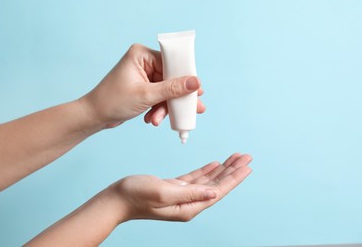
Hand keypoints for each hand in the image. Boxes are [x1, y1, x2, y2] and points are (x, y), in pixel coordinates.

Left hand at [78, 44, 204, 128]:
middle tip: (194, 108)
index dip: (185, 77)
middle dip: (177, 97)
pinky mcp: (143, 87)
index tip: (198, 91)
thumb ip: (172, 89)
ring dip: (165, 107)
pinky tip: (153, 119)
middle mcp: (144, 62)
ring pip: (166, 90)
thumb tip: (195, 82)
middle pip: (171, 78)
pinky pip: (159, 96)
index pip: (172, 62)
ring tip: (160, 120)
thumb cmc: (113, 101)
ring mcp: (144, 75)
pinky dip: (158, 109)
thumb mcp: (146, 95)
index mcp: (142, 55)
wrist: (94, 116)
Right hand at [110, 153, 251, 221]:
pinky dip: (207, 170)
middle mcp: (189, 203)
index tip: (247, 166)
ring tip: (235, 158)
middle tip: (246, 157)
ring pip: (208, 180)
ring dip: (222, 168)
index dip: (233, 178)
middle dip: (232, 170)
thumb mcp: (163, 192)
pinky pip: (196, 178)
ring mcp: (182, 196)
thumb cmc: (135, 196)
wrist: (117, 199)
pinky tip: (215, 164)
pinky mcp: (174, 188)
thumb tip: (213, 192)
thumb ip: (190, 193)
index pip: (218, 191)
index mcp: (189, 207)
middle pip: (217, 184)